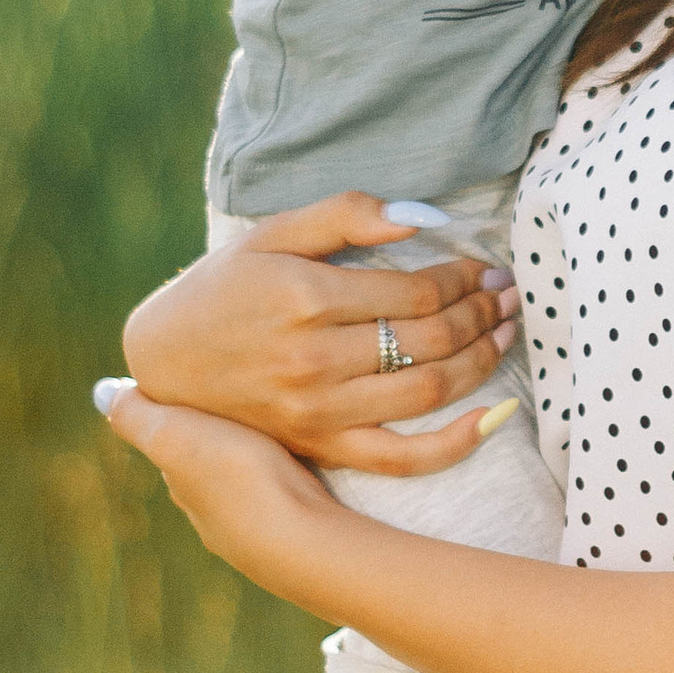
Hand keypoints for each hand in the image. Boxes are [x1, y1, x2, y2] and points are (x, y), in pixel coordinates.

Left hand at [98, 384, 346, 592]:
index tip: (196, 387)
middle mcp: (216, 518)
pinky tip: (312, 467)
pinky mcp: (305, 536)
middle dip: (223, 440)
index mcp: (185, 489)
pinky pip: (293, 498)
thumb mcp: (174, 437)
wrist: (306, 542)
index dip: (182, 417)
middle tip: (244, 400)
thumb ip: (137, 417)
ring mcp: (261, 533)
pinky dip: (295, 480)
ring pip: (254, 487)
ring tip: (284, 428)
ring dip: (263, 461)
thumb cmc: (239, 480)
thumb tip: (100, 392)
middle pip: (213, 468)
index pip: (174, 448)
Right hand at [120, 192, 518, 470]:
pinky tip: (493, 417)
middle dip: (483, 314)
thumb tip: (425, 217)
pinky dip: (454, 444)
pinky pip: (400, 458)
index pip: (416, 291)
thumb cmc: (223, 288)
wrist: (164, 361)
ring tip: (505, 334)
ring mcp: (318, 410)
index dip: (464, 279)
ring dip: (482, 362)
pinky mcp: (320, 447)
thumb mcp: (272, 234)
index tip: (485, 269)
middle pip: (430, 338)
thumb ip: (346, 214)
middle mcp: (315, 357)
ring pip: (427, 390)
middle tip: (509, 296)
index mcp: (305, 296)